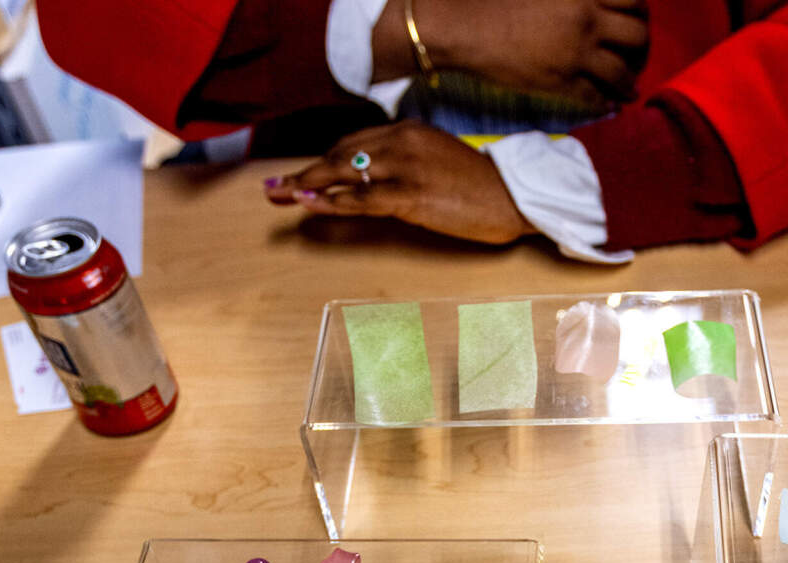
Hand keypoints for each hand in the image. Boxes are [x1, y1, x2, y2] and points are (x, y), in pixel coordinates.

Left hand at [264, 122, 533, 245]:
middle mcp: (401, 142)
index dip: (322, 161)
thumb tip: (376, 182)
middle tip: (273, 187)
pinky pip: (361, 198)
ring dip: (307, 185)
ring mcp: (405, 167)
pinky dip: (332, 201)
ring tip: (280, 196)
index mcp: (407, 132)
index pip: (352, 144)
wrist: (514, 197)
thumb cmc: (479, 188)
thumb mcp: (437, 163)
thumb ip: (406, 164)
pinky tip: (310, 205)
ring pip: (343, 173)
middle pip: (340, 155)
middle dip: (304, 172)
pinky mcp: (411, 195)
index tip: (301, 176)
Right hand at [375, 0, 647, 111]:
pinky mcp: (561, 82)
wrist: (464, 26)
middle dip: (643, 48)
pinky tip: (609, 105)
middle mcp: (587, 20)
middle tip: (638, 55)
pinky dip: (606, 102)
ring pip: (622, 73)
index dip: (640, 11)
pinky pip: (596, 97)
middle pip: (637, 36)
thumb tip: (589, 3)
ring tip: (630, 87)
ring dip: (630, 82)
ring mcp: (577, 53)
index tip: (637, 18)